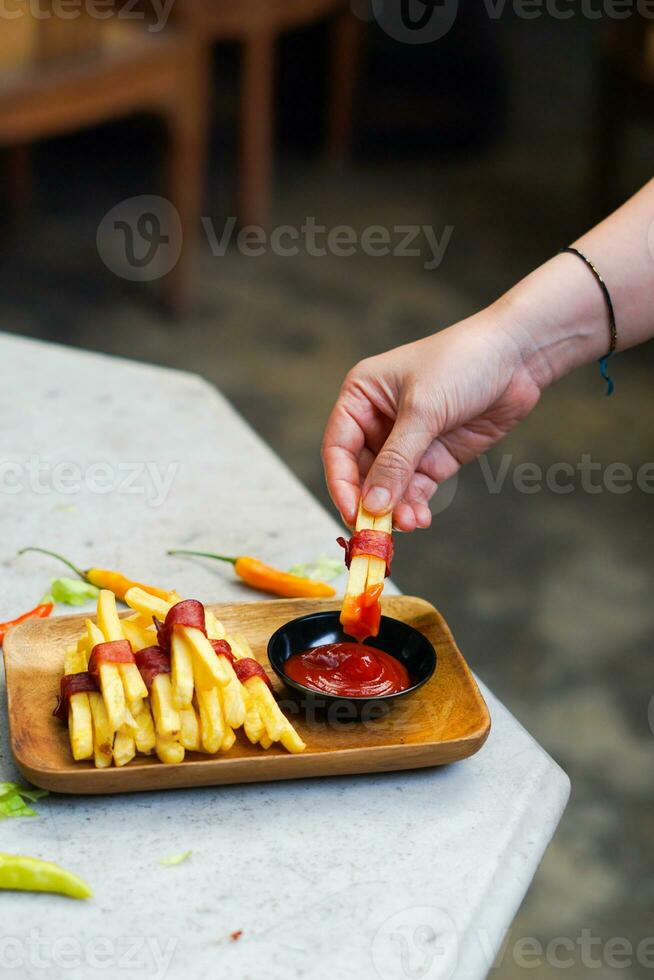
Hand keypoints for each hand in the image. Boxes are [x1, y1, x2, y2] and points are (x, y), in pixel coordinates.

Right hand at [322, 304, 543, 531]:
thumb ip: (396, 461)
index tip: (352, 513)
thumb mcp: (423, 410)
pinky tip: (421, 518)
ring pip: (389, 486)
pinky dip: (415, 506)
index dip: (341, 483)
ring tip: (409, 524)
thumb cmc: (462, 363)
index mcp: (361, 396)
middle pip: (361, 473)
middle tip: (378, 531)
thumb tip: (371, 505)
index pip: (338, 448)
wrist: (519, 357)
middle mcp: (378, 420)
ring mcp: (407, 441)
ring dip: (396, 508)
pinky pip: (415, 489)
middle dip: (371, 501)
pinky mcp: (435, 457)